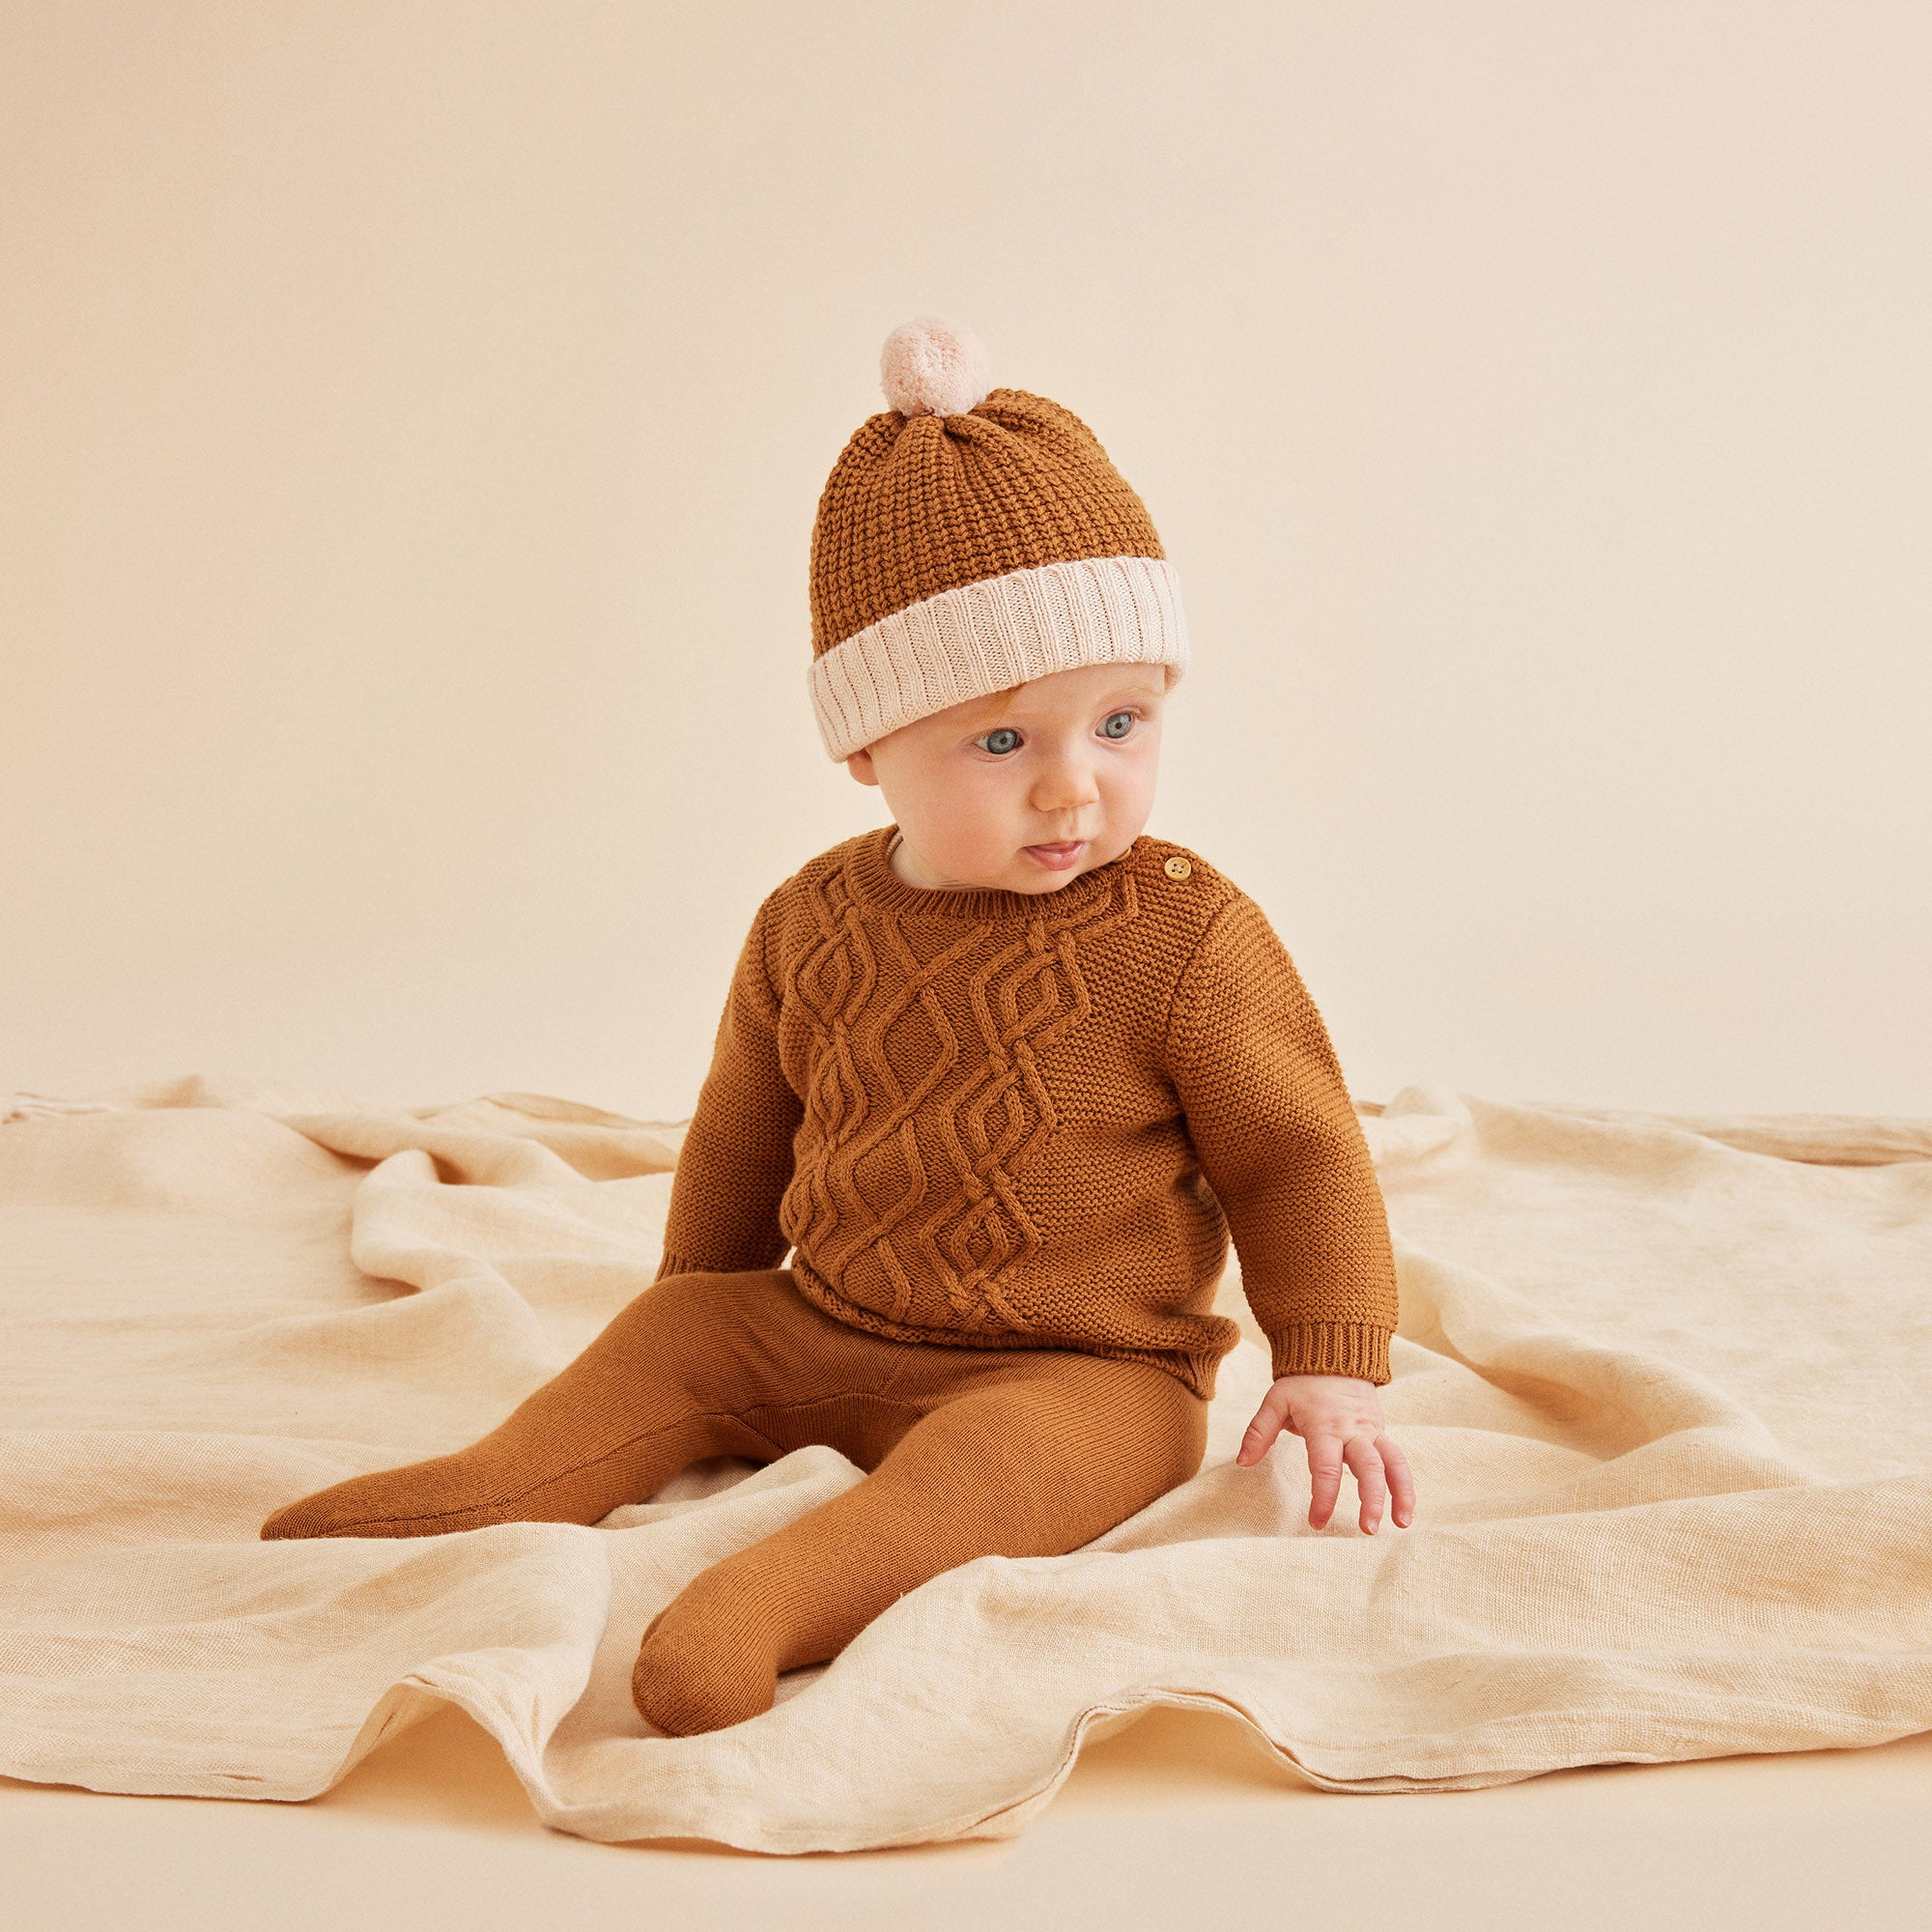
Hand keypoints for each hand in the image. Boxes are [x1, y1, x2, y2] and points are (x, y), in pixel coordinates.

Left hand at [1235, 1373, 1415, 1534]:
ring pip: (1393, 1463)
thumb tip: (1242, 1462)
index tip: (1317, 1522)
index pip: (1326, 1467)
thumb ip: (1259, 1431)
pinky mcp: (1381, 1433)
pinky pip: (1398, 1459)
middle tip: (1368, 1529)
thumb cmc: (1302, 1384)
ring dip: (1400, 1493)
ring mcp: (1371, 1431)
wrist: (1335, 1357)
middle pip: (1369, 1466)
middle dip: (1371, 1499)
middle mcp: (1353, 1431)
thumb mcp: (1276, 1401)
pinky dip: (1404, 1484)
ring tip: (1402, 1524)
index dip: (1323, 1496)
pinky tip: (1405, 1510)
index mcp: (1324, 1426)